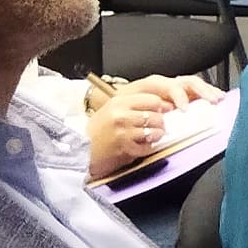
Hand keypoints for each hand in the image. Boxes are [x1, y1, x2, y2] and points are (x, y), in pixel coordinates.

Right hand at [79, 76, 209, 182]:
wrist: (81, 147)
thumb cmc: (100, 129)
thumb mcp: (114, 109)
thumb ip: (136, 104)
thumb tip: (167, 104)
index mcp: (119, 101)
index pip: (153, 99)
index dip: (163, 106)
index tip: (164, 111)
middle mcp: (120, 114)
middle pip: (158, 116)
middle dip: (161, 123)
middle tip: (156, 127)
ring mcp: (122, 131)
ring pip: (156, 131)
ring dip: (157, 136)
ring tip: (149, 136)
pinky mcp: (124, 147)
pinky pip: (148, 147)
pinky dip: (148, 148)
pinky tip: (140, 146)